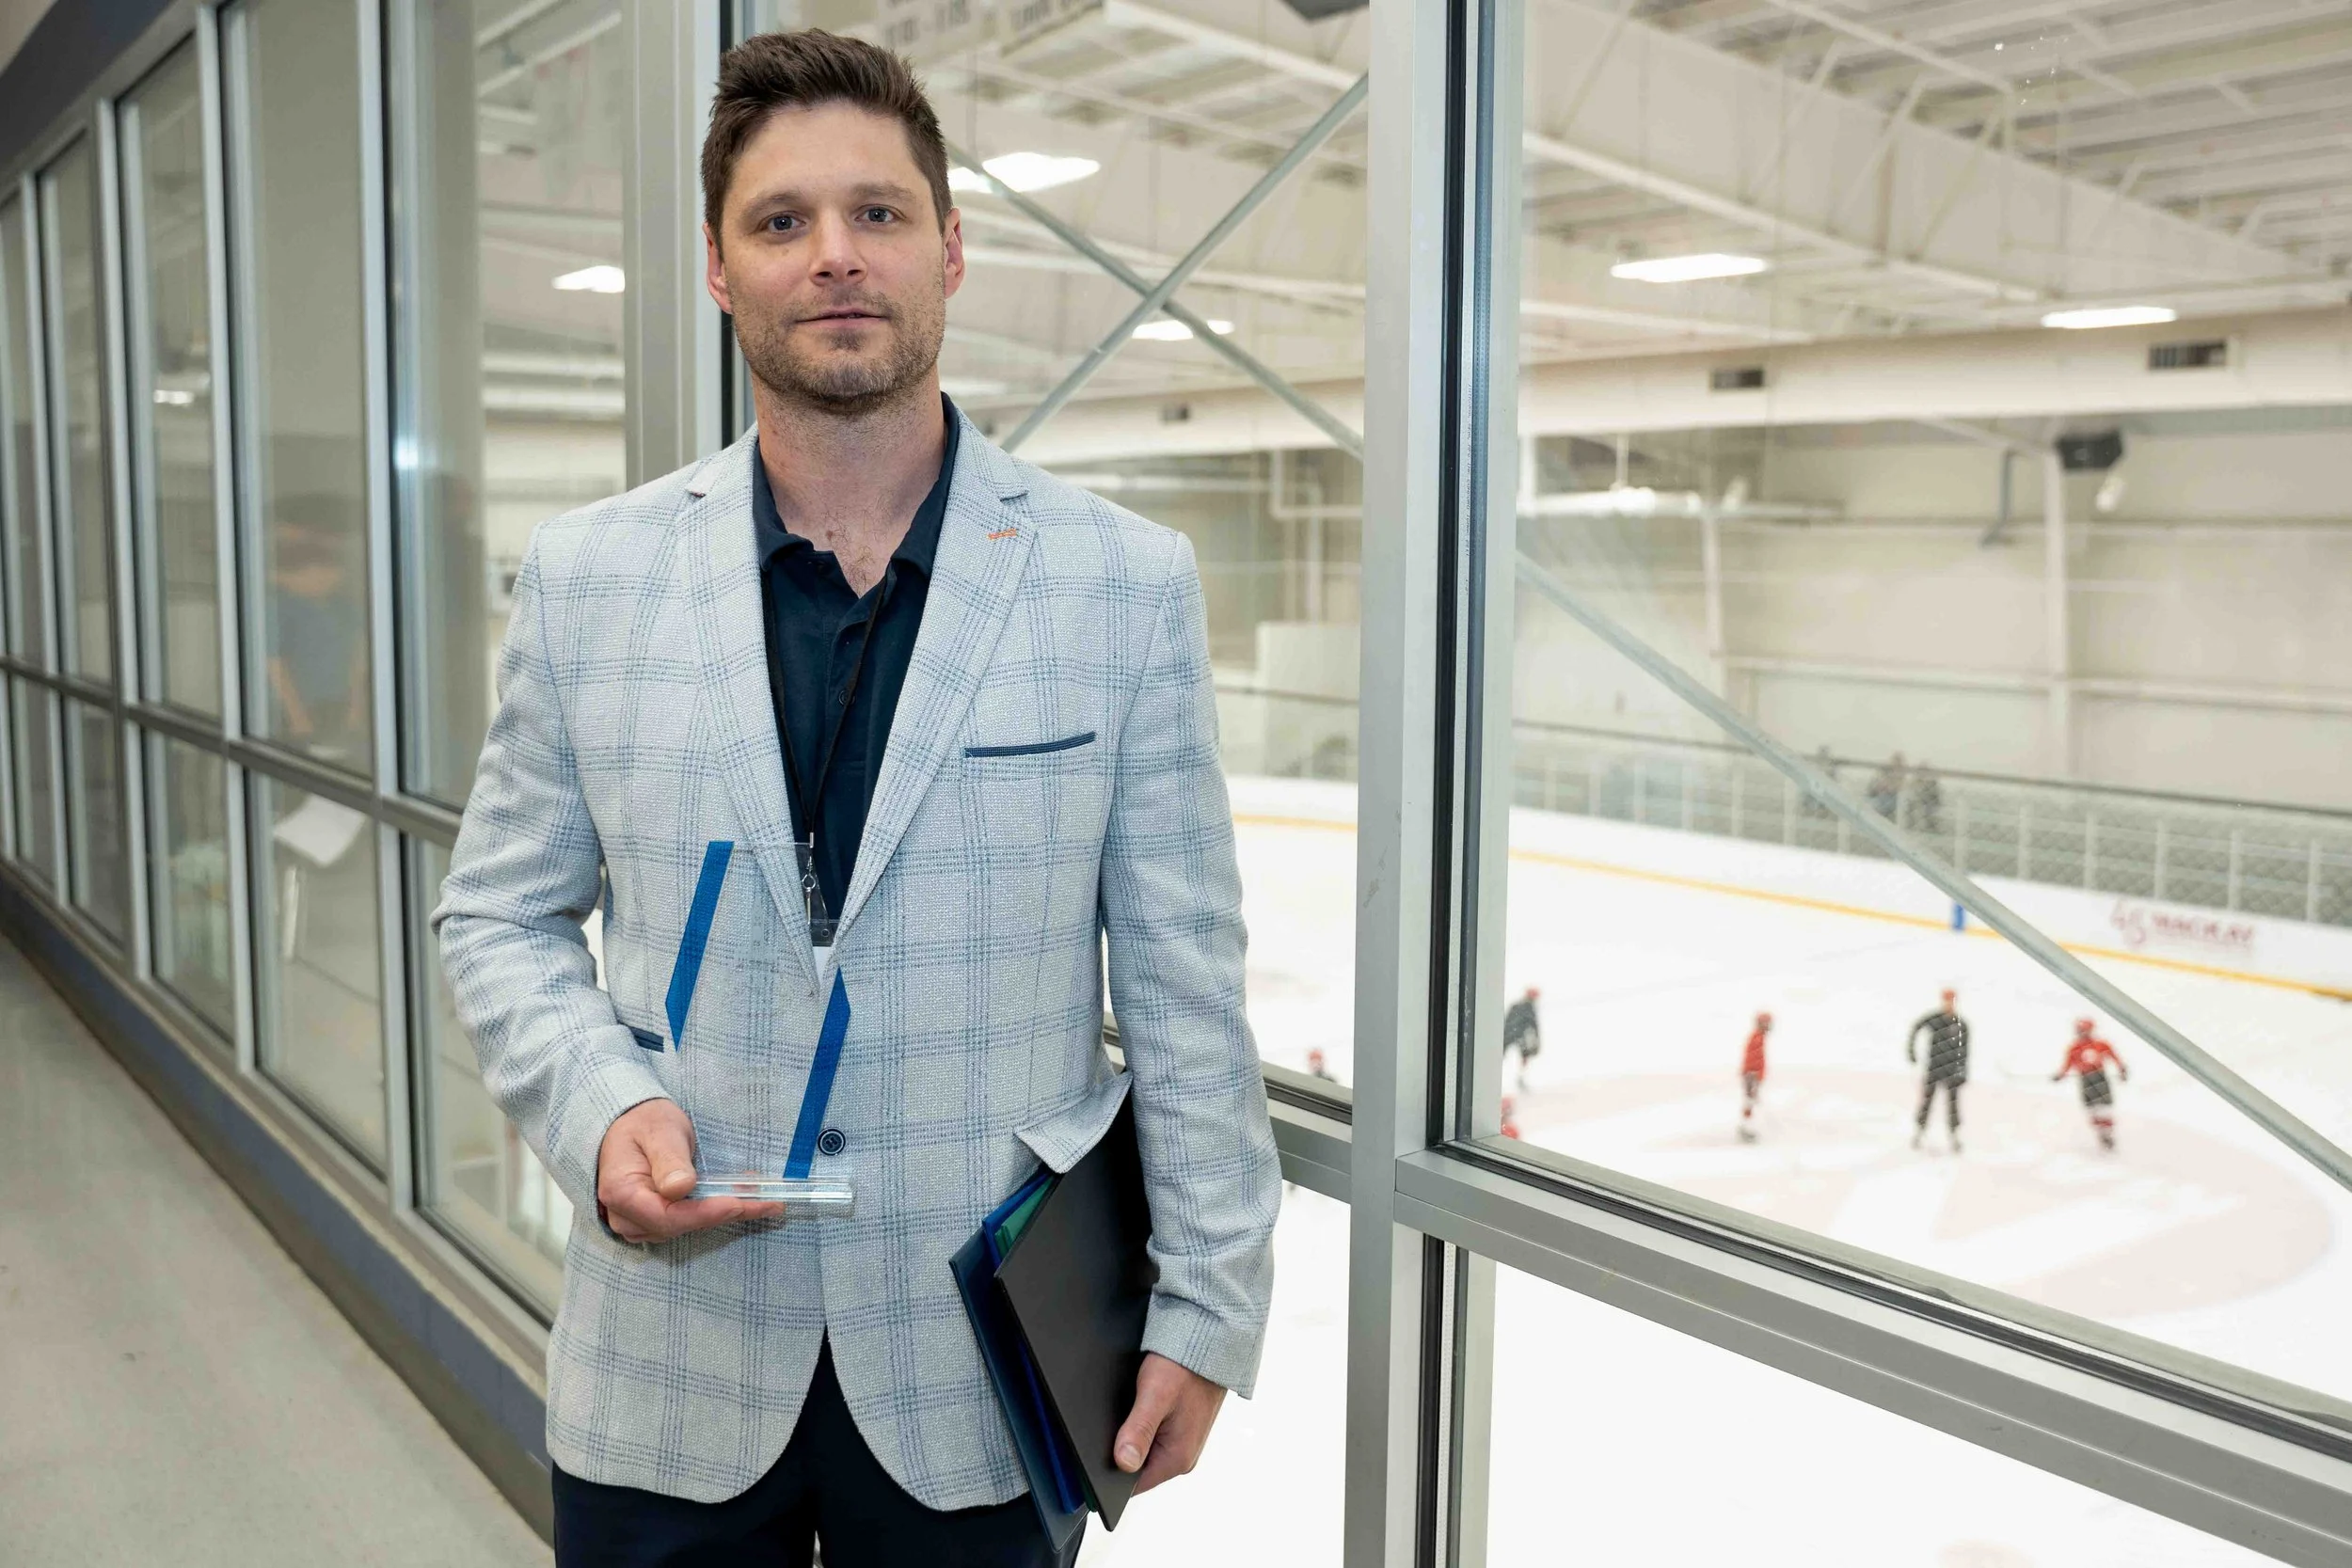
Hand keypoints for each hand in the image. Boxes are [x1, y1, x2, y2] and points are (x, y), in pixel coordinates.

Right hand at [596, 1098, 780, 1242]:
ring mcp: (637, 1222)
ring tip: (762, 1198)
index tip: (738, 1204)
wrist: (629, 1124)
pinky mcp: (652, 1220)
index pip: (667, 1216)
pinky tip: (741, 1198)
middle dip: (725, 1213)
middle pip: (679, 1226)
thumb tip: (681, 1188)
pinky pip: (685, 1222)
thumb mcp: (660, 1131)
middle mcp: (625, 1216)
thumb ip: (668, 1159)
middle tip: (768, 1201)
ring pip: (685, 1228)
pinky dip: (713, 1212)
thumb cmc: (644, 1123)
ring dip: (724, 1214)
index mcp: (621, 1192)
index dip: (705, 1214)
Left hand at [1112, 1352, 1226, 1495]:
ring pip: (1144, 1452)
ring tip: (1126, 1413)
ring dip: (1131, 1437)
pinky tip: (1136, 1409)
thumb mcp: (1155, 1396)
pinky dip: (1141, 1427)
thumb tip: (1123, 1463)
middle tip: (1110, 1426)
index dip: (1110, 1475)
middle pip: (1138, 1469)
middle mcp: (1182, 1457)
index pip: (1133, 1485)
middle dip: (1120, 1452)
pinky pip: (1153, 1438)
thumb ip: (1139, 1431)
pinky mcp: (1180, 1430)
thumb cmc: (1184, 1367)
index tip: (1095, 1459)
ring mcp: (1182, 1444)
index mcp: (1177, 1458)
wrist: (1209, 1344)